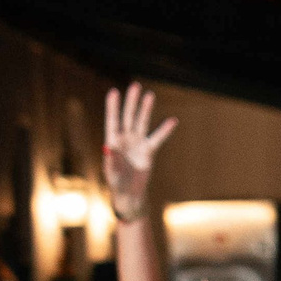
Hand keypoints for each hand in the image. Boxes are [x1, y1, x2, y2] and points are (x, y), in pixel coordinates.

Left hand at [102, 82, 175, 224]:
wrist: (129, 194)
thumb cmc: (116, 182)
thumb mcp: (111, 170)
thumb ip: (111, 158)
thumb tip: (108, 146)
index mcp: (113, 142)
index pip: (113, 121)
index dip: (113, 107)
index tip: (113, 91)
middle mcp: (125, 139)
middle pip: (128, 117)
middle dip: (131, 102)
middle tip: (135, 85)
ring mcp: (137, 143)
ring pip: (142, 123)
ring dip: (145, 109)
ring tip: (149, 95)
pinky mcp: (148, 151)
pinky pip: (157, 138)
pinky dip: (164, 130)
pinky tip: (172, 120)